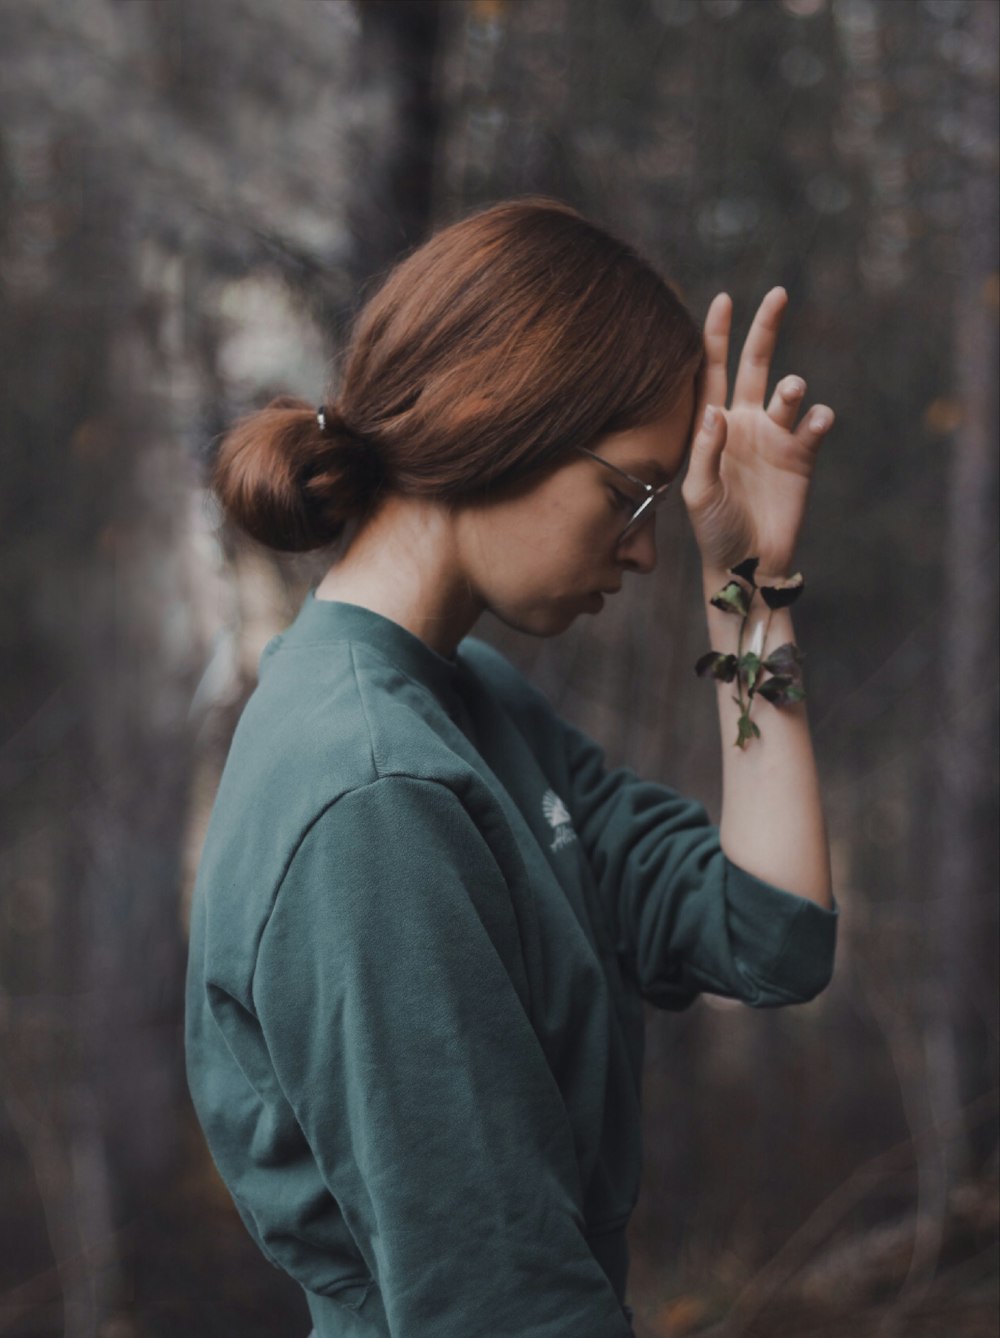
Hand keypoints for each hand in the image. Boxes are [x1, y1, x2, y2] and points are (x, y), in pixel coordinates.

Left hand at [682, 288, 833, 578]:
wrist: (746, 564)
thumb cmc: (712, 529)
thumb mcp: (698, 492)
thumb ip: (704, 451)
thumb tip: (715, 410)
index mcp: (712, 425)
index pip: (712, 372)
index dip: (717, 337)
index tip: (724, 300)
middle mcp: (744, 423)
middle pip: (755, 366)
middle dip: (765, 331)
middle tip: (778, 294)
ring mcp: (774, 438)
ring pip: (787, 396)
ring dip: (792, 388)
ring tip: (793, 390)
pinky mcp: (801, 458)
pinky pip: (813, 428)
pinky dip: (818, 419)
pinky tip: (817, 419)